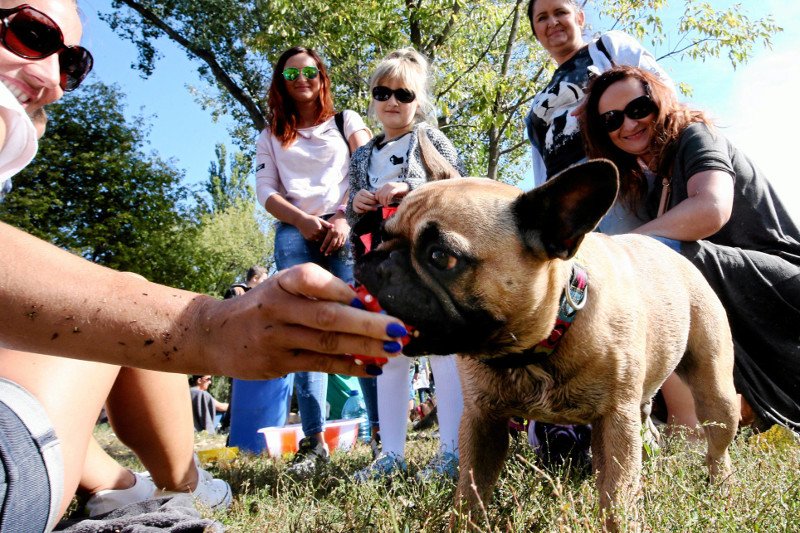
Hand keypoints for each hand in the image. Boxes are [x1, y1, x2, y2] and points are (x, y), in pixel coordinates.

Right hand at [199, 264, 405, 378]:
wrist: (214, 334)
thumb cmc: (262, 306)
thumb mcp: (282, 288)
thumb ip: (318, 292)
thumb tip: (368, 302)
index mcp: (281, 282)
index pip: (310, 279)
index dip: (340, 288)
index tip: (366, 297)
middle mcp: (277, 308)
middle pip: (327, 316)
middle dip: (368, 323)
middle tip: (398, 328)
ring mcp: (276, 338)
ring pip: (327, 343)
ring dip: (365, 347)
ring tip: (394, 348)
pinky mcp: (277, 364)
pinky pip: (320, 365)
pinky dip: (349, 366)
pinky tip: (372, 367)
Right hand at [296, 214, 332, 240]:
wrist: (300, 220)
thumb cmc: (310, 218)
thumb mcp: (319, 220)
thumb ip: (326, 223)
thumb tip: (333, 226)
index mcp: (319, 228)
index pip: (327, 233)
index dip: (329, 233)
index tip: (331, 233)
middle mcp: (316, 233)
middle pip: (323, 237)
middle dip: (326, 237)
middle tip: (328, 237)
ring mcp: (311, 236)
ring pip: (319, 240)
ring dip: (321, 239)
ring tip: (323, 237)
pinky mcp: (308, 238)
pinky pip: (314, 240)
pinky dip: (316, 239)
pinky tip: (317, 237)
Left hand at [320, 217, 349, 255]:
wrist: (343, 217)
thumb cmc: (333, 220)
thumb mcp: (328, 224)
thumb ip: (324, 230)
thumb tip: (319, 237)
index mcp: (331, 231)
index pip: (326, 241)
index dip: (323, 246)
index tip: (321, 250)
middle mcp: (337, 234)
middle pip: (332, 244)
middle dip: (328, 250)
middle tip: (325, 254)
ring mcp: (341, 235)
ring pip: (337, 245)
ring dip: (333, 250)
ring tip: (330, 253)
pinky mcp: (345, 236)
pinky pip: (342, 243)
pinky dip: (338, 247)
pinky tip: (335, 249)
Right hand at [352, 189, 378, 213]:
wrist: (358, 199)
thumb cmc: (366, 196)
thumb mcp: (370, 193)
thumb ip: (374, 194)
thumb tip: (381, 196)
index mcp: (361, 192)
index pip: (369, 195)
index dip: (374, 198)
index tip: (378, 200)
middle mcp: (357, 197)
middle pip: (366, 201)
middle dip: (373, 203)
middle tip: (377, 204)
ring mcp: (355, 202)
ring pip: (363, 206)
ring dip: (370, 208)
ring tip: (375, 209)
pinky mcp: (354, 208)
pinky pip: (359, 211)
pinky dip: (364, 211)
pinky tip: (368, 210)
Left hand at [374, 182, 409, 206]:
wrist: (408, 187)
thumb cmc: (399, 191)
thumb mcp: (390, 192)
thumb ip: (385, 194)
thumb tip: (379, 201)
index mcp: (385, 186)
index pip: (376, 193)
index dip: (377, 199)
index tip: (380, 203)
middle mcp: (387, 185)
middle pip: (380, 195)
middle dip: (381, 202)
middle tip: (384, 205)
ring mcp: (391, 186)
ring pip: (384, 195)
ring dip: (384, 202)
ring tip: (386, 205)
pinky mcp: (396, 188)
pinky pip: (390, 194)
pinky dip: (388, 200)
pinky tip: (389, 203)